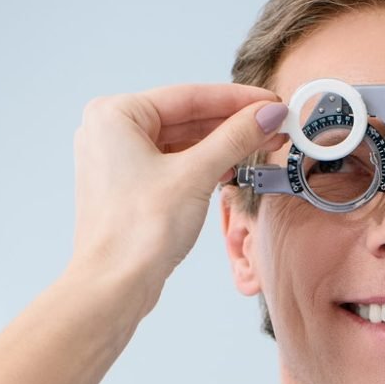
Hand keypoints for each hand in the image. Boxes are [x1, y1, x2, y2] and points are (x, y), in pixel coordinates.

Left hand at [68, 83, 287, 310]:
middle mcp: (111, 133)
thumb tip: (268, 114)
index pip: (188, 97)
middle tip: (274, 125)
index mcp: (116, 115)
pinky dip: (202, 167)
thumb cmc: (138, 232)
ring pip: (180, 144)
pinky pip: (173, 166)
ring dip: (221, 147)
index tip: (271, 102)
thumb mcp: (196, 175)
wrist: (115, 286)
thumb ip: (235, 139)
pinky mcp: (130, 190)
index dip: (236, 100)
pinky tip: (231, 169)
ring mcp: (119, 163)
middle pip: (185, 119)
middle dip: (232, 125)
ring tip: (261, 145)